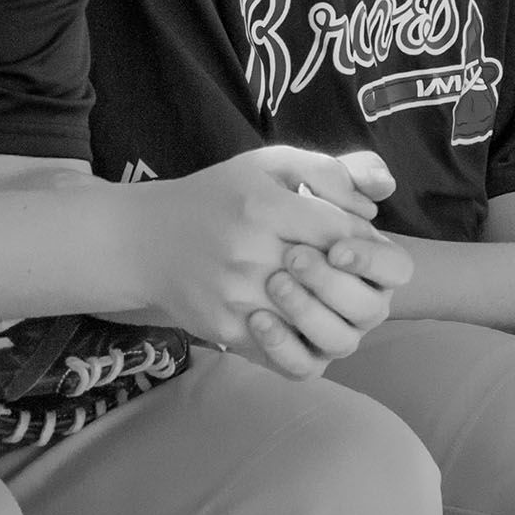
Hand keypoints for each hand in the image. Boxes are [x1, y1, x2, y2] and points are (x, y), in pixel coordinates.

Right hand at [128, 147, 410, 379]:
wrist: (145, 241)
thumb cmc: (218, 196)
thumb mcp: (269, 164)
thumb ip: (327, 173)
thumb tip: (370, 209)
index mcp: (264, 207)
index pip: (340, 233)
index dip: (361, 243)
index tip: (355, 242)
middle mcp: (249, 253)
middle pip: (332, 280)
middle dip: (350, 277)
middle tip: (346, 271)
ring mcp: (236, 296)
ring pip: (313, 322)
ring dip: (330, 311)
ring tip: (327, 296)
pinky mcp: (225, 329)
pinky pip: (284, 349)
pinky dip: (303, 338)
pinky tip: (301, 318)